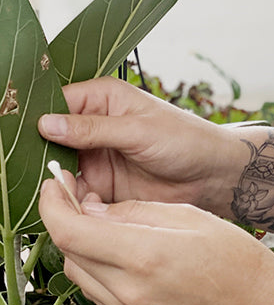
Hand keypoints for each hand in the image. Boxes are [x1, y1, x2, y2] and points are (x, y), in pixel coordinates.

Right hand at [38, 77, 233, 212]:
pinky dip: (72, 201)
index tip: (29, 139)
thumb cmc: (186, 140)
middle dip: (43, 155)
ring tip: (61, 190)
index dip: (40, 120)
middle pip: (51, 139)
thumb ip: (93, 129)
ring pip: (59, 169)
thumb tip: (47, 124)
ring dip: (56, 181)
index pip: (56, 103)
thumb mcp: (139, 130)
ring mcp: (96, 157)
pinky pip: (75, 193)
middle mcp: (93, 126)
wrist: (213, 176)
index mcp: (101, 98)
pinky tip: (77, 206)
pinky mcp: (103, 185)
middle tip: (43, 171)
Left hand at [38, 174, 273, 304]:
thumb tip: (91, 209)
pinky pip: (96, 290)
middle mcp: (129, 290)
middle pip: (68, 252)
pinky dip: (94, 266)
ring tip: (99, 221)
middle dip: (64, 219)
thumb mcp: (187, 215)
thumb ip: (132, 212)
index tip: (55, 183)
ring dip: (78, 244)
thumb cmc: (236, 258)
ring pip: (77, 273)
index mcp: (144, 255)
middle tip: (78, 195)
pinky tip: (115, 248)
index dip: (53, 203)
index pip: (70, 231)